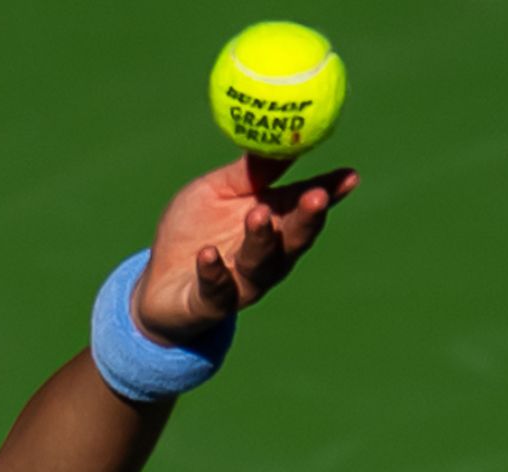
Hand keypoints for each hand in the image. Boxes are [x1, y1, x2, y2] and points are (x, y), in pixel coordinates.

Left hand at [132, 154, 358, 344]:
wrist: (158, 284)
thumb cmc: (193, 231)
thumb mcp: (215, 191)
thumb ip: (248, 173)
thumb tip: (278, 134)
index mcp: (272, 224)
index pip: (305, 206)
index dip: (330, 192)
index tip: (349, 175)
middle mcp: (266, 256)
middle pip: (293, 238)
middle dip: (307, 218)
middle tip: (316, 195)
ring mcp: (241, 282)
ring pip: (261, 265)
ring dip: (262, 240)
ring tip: (258, 215)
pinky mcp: (211, 303)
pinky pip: (215, 290)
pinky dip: (213, 272)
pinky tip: (208, 253)